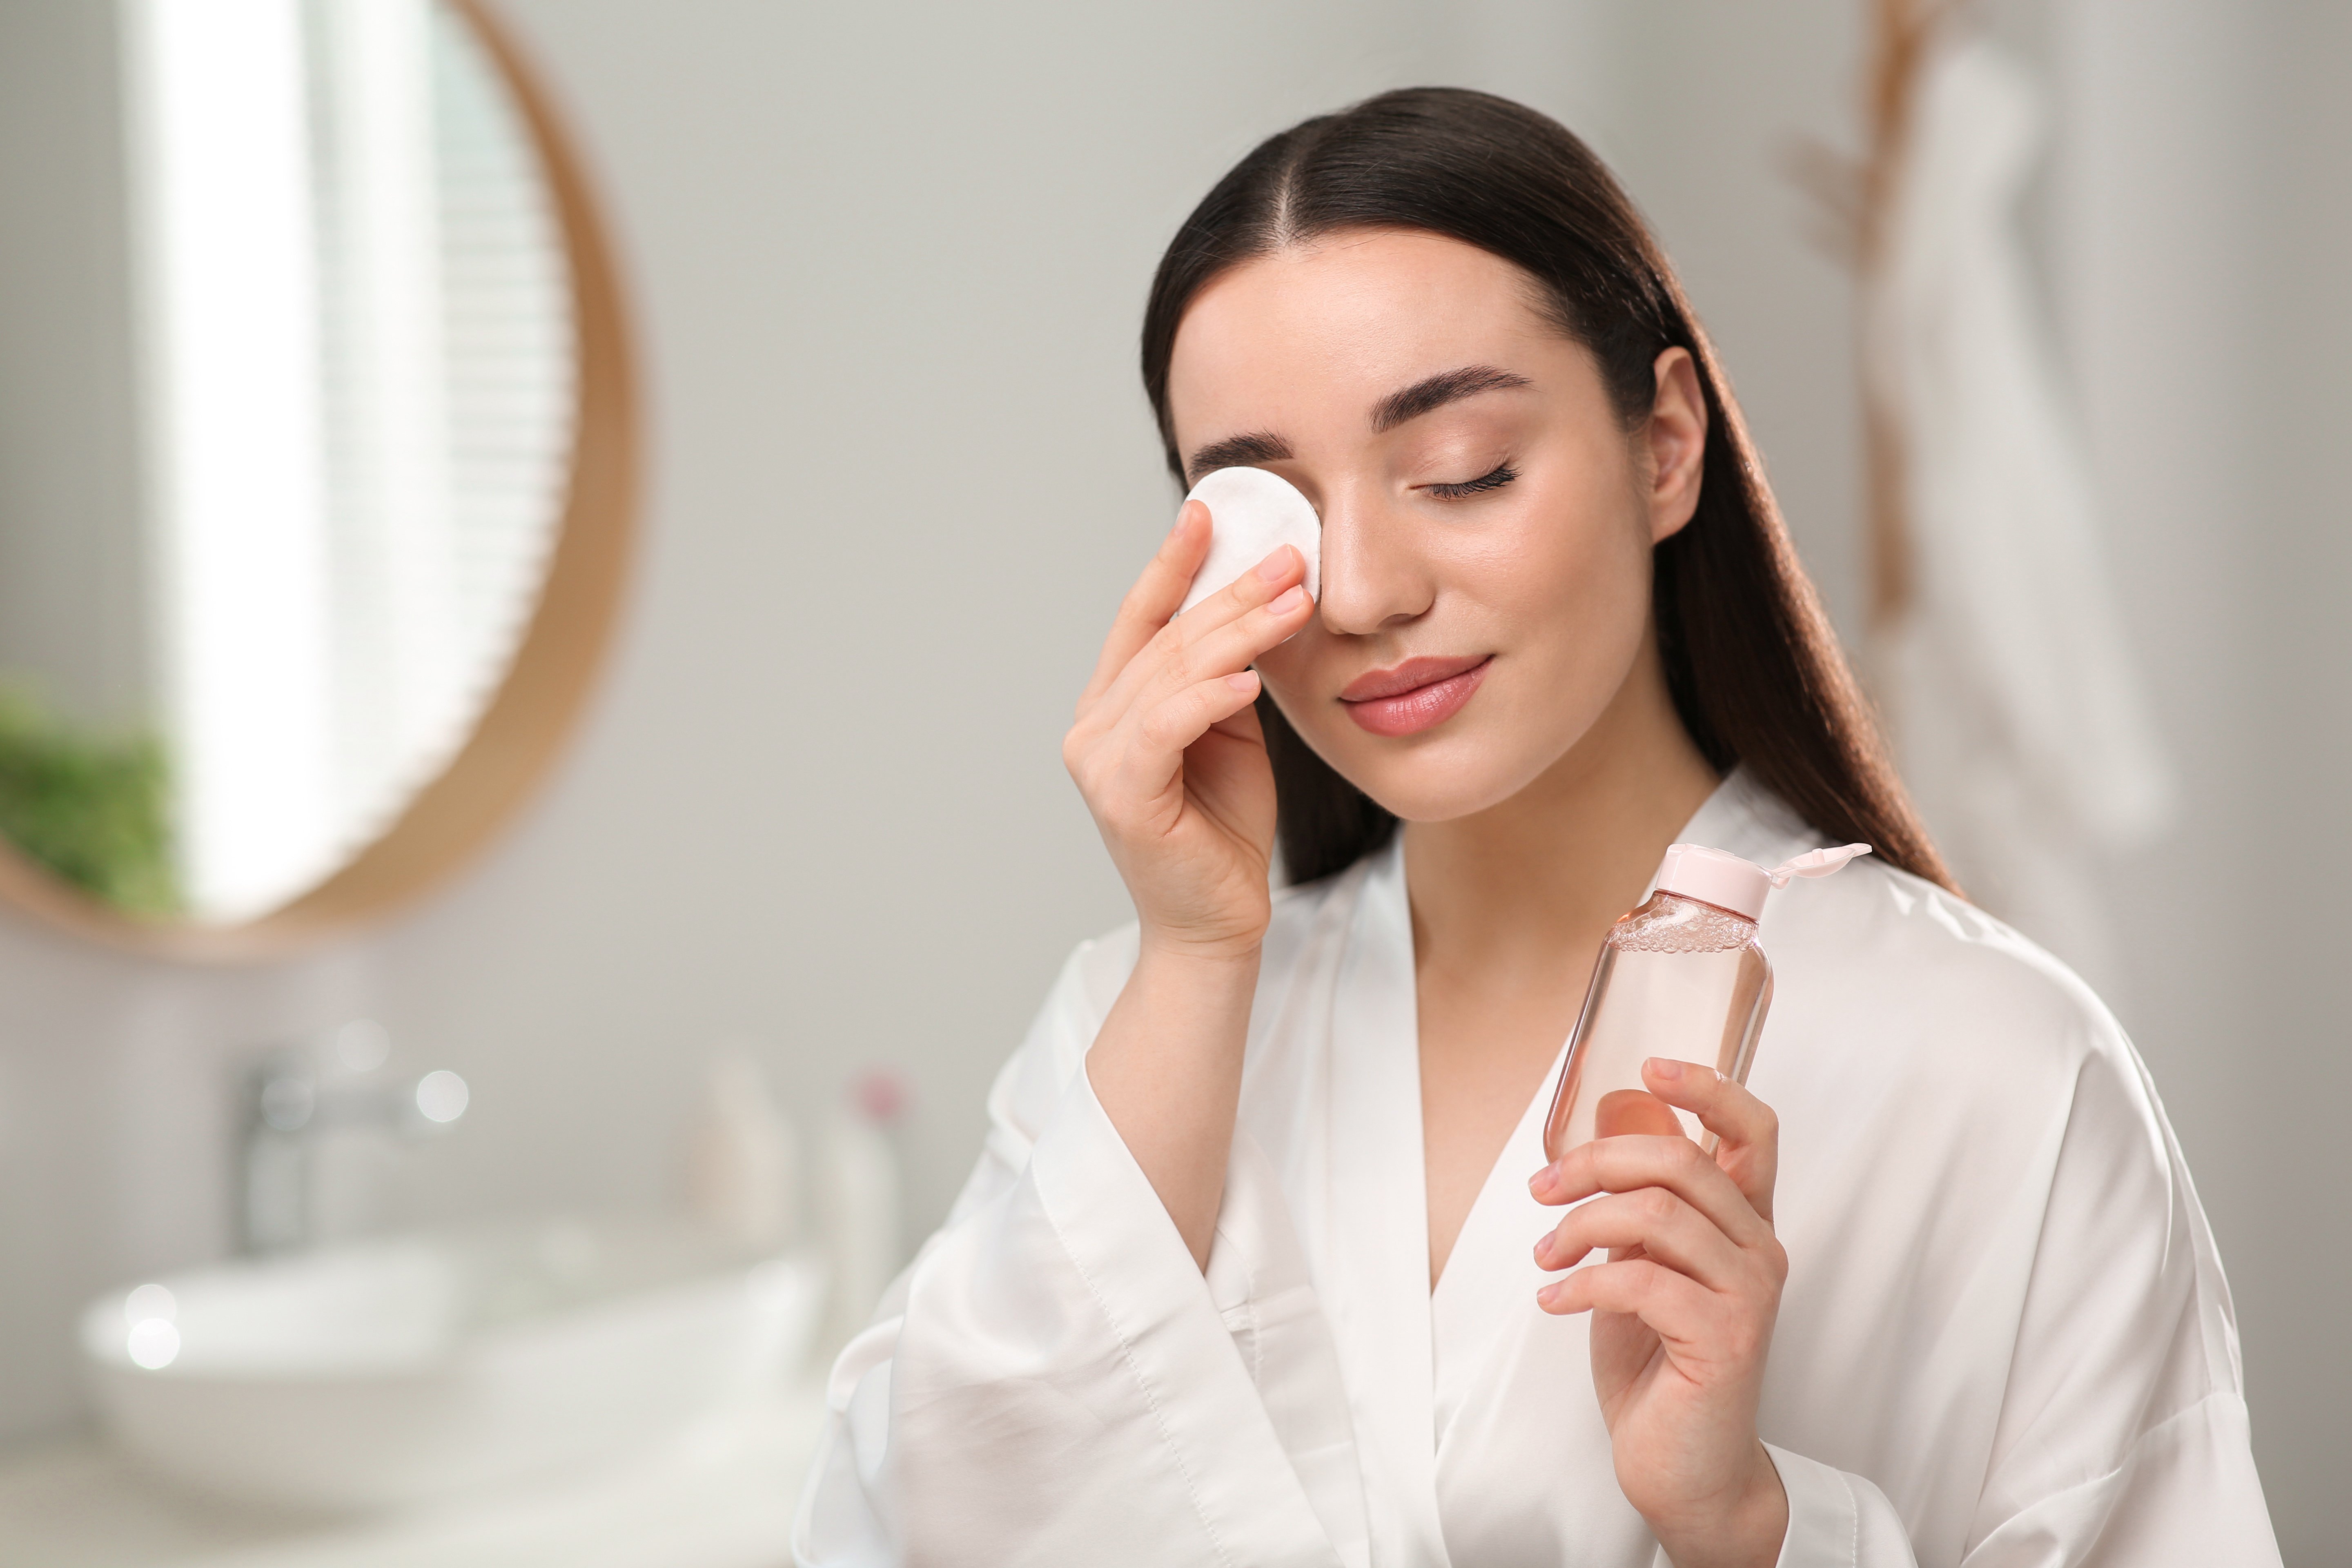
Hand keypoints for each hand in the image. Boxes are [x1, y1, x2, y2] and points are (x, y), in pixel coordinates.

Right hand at [1064, 501, 1315, 960]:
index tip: (1209, 511)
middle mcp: (1094, 727)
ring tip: (1294, 601)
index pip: (1142, 619)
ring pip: (1173, 674)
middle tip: (1291, 556)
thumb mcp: (1230, 734)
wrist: (1218, 921)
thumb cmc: (1223, 829)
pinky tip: (1250, 679)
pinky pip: (1167, 728)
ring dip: (1238, 633)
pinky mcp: (1124, 797)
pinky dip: (1209, 698)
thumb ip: (1223, 676)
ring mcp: (1100, 762)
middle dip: (1232, 592)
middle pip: (1168, 639)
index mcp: (1113, 706)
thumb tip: (1254, 608)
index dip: (1173, 564)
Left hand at [1528, 1058, 1789, 1567]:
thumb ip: (1639, 1211)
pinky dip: (1581, 1281)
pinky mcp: (1725, 1337)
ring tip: (1545, 1254)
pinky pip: (1641, 1279)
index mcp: (1745, 1221)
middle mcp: (1760, 1248)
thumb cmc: (1659, 1364)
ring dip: (1580, 1225)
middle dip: (1596, 1162)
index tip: (1650, 1067)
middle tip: (1543, 1191)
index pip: (1753, 1130)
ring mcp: (1750, 1292)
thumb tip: (1598, 1144)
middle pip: (1682, 1160)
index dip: (1707, 1086)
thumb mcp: (1643, 1268)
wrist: (1684, 1465)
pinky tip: (1553, 1298)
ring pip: (1658, 1213)